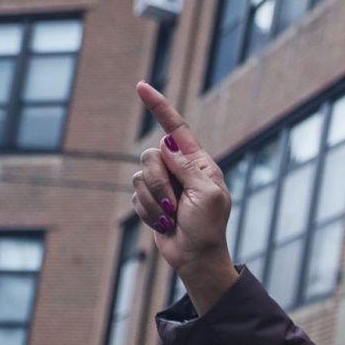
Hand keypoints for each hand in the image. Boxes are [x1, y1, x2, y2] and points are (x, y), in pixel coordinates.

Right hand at [132, 83, 236, 308]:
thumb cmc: (209, 228)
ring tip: (172, 217)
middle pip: (150, 156)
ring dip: (155, 202)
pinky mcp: (149, 201)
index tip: (141, 86)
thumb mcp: (207, 196)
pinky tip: (164, 224)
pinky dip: (148, 213)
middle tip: (175, 204)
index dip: (159, 107)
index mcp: (198, 163)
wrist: (197, 257)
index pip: (175, 128)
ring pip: (139, 177)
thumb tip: (168, 144)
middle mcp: (179, 169)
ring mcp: (163, 185)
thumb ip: (188, 168)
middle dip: (159, 182)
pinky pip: (135, 197)